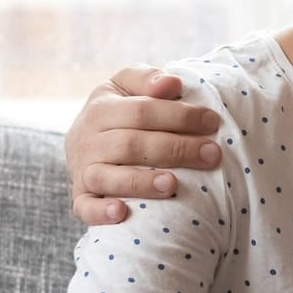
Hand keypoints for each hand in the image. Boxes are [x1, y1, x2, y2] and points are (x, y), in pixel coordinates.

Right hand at [64, 65, 220, 223]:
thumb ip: (147, 79)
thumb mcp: (126, 86)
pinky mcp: (80, 197)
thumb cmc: (119, 111)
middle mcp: (88, 140)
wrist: (83, 141)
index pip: (142, 111)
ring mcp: (82, 170)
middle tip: (211, 155)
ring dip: (141, 182)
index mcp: (101, 108)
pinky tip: (122, 213)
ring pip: (108, 177)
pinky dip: (101, 212)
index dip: (179, 116)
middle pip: (131, 145)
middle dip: (176, 149)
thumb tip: (171, 83)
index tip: (212, 121)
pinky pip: (85, 207)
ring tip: (173, 185)